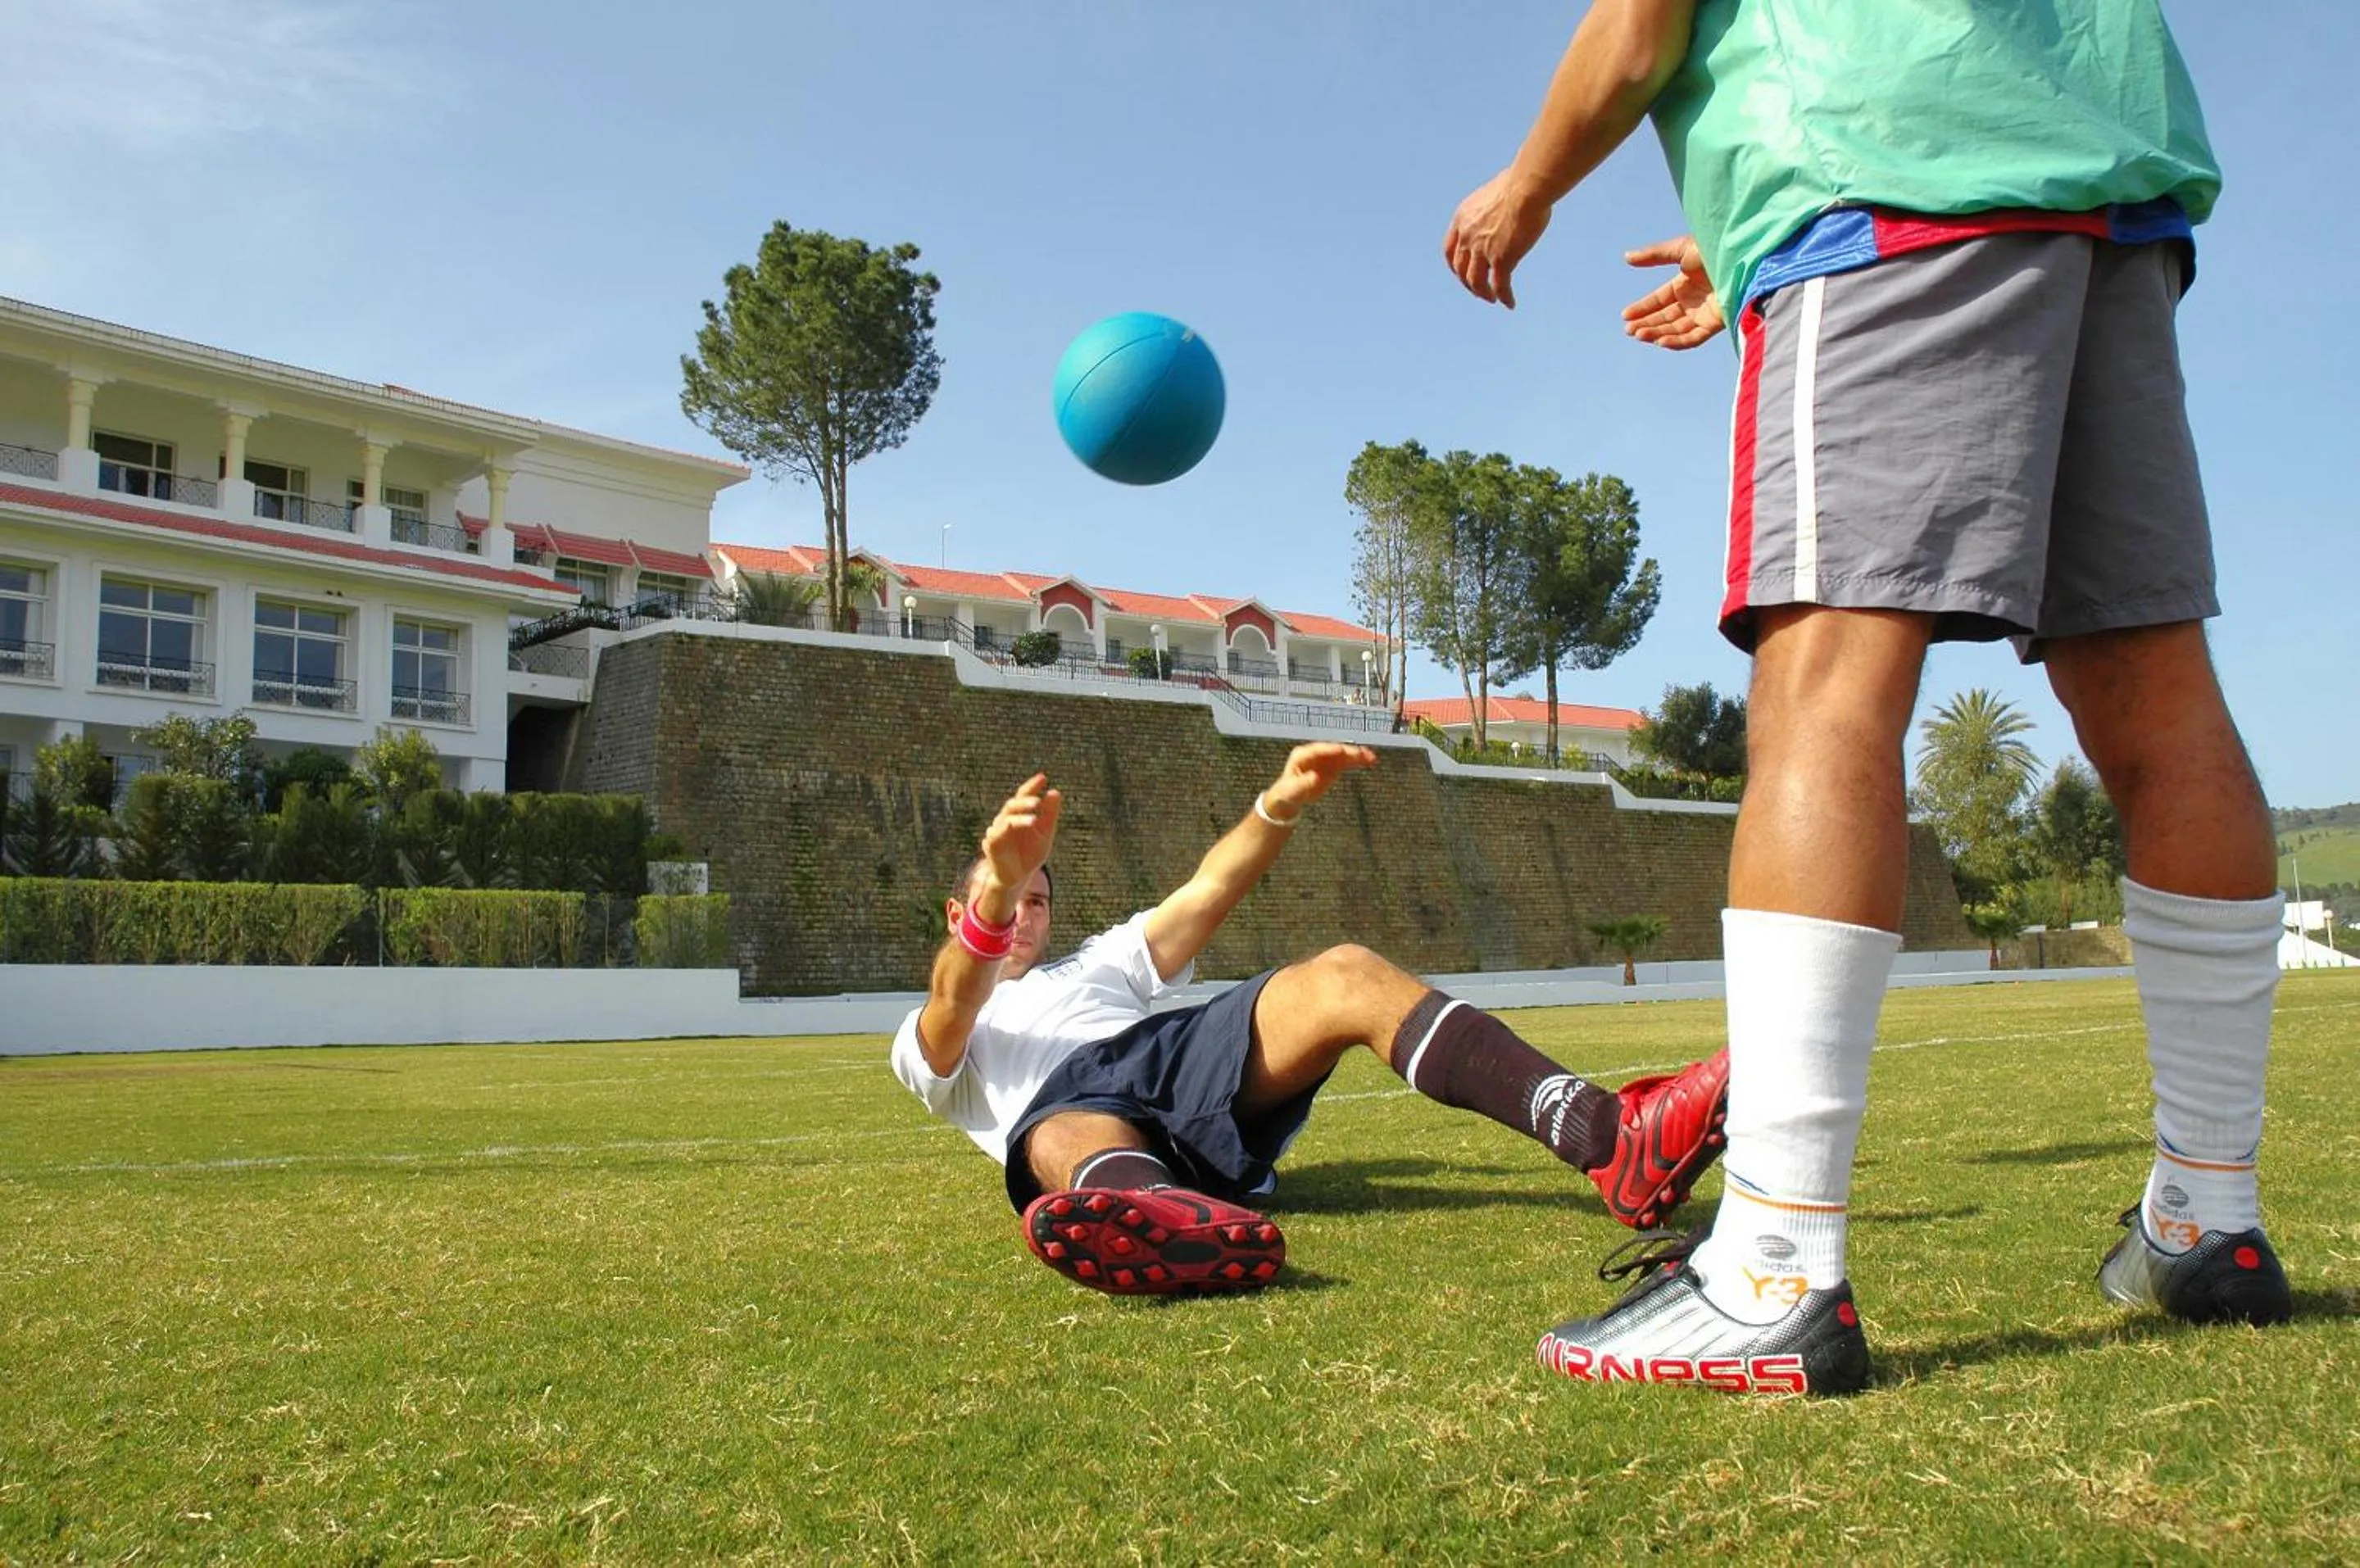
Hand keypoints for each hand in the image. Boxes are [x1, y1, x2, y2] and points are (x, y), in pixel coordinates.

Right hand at [980, 773, 1060, 899]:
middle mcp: (1006, 819)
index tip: (1043, 778)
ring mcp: (997, 831)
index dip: (1031, 786)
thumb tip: (1055, 792)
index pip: (1023, 796)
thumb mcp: (1045, 834)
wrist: (1019, 878)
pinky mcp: (991, 845)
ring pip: (1005, 818)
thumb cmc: (1030, 854)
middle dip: (1024, 801)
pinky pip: (995, 834)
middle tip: (1037, 801)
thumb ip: (1050, 814)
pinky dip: (1003, 829)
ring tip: (1034, 820)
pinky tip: (1010, 826)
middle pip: (1013, 805)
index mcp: (1020, 815)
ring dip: (1019, 817)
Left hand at [1261, 743, 1378, 820]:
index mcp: (1302, 755)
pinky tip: (1369, 761)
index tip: (1342, 750)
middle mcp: (1315, 754)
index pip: (1318, 750)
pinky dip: (1357, 761)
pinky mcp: (1333, 767)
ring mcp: (1325, 759)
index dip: (1330, 750)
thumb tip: (1314, 778)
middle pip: (1333, 750)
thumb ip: (1303, 784)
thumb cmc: (1288, 793)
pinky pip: (1347, 762)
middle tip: (1362, 754)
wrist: (1291, 798)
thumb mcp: (1293, 790)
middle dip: (1348, 751)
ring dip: (1357, 755)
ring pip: (1343, 754)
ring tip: (1371, 757)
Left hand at [1443, 168, 1554, 308]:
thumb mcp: (1494, 192)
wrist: (1526, 187)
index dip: (1455, 266)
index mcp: (1462, 219)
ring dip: (1484, 293)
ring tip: (1492, 298)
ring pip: (1476, 282)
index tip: (1461, 273)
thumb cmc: (1519, 182)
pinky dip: (1504, 297)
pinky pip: (1500, 286)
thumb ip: (1493, 205)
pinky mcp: (1502, 260)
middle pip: (1461, 270)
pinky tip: (1510, 304)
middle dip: (1468, 283)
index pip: (1450, 250)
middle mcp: (1467, 236)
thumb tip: (1505, 200)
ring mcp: (1482, 250)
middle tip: (1480, 290)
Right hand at [1621, 235, 1723, 348]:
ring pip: (1676, 330)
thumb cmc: (1716, 248)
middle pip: (1666, 318)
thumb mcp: (1681, 249)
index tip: (1625, 316)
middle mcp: (1694, 300)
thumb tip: (1626, 257)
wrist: (1743, 257)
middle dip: (1647, 324)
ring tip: (1639, 334)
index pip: (1660, 300)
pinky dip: (1677, 341)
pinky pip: (1694, 337)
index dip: (1643, 308)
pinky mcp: (1716, 323)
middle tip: (1629, 330)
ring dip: (1657, 334)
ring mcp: (1705, 313)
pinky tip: (1660, 341)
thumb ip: (1654, 255)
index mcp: (1686, 283)